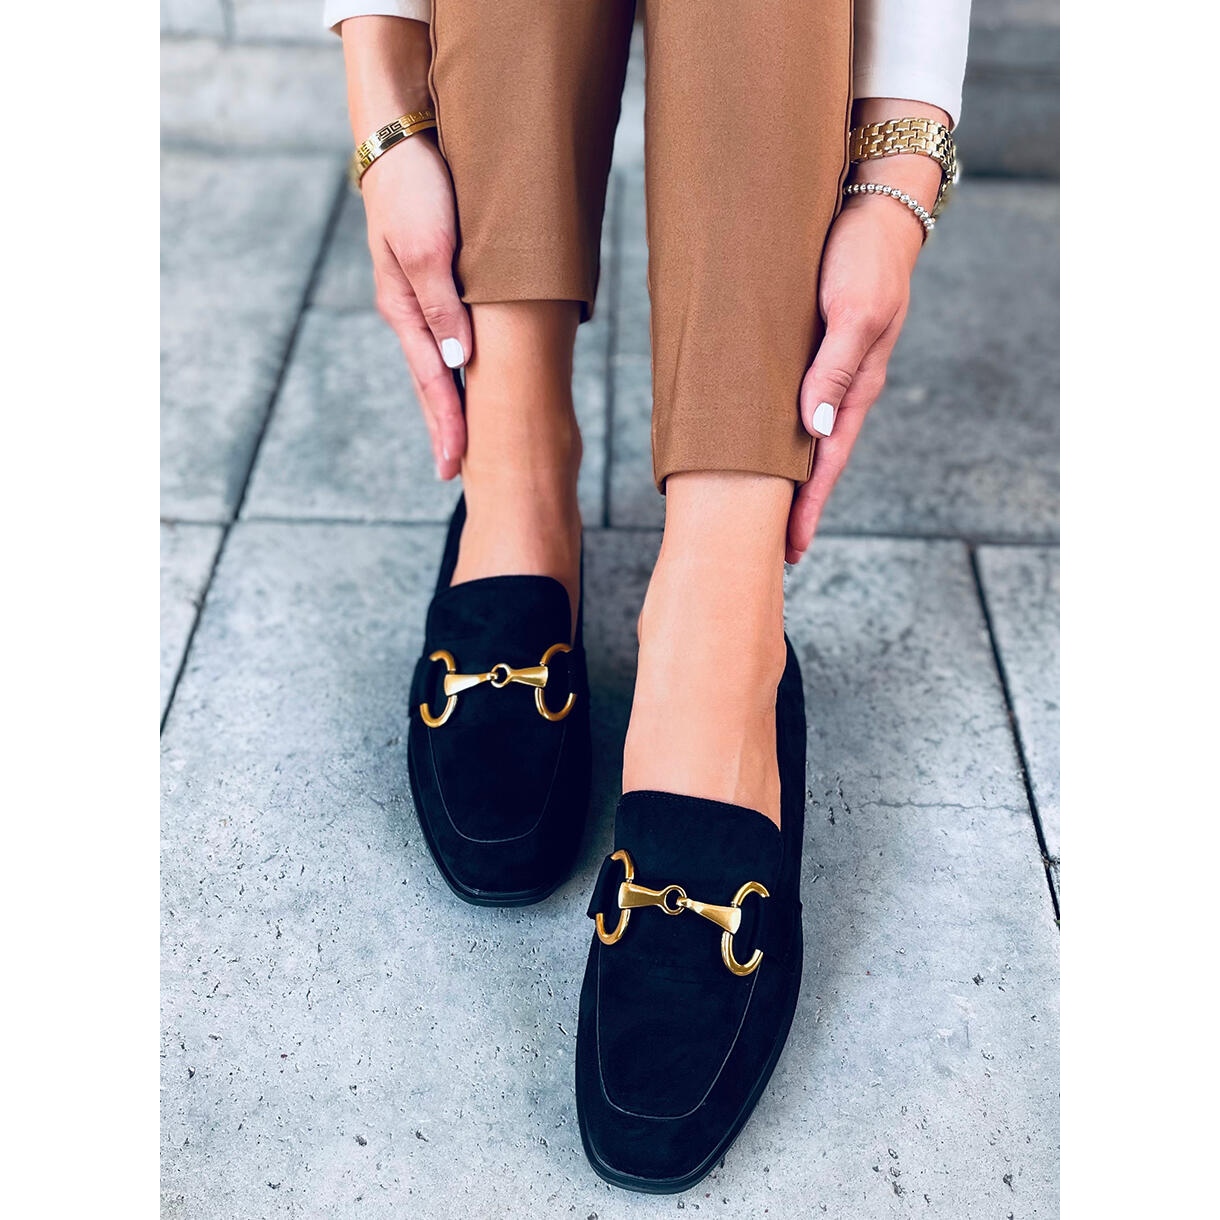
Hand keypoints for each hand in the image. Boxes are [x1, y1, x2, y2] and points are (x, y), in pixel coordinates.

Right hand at [362, 134, 471, 479]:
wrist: (401, 136)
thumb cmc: (416, 187)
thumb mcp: (428, 247)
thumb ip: (443, 306)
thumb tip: (456, 364)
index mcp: (406, 310)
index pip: (431, 383)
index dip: (446, 427)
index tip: (454, 469)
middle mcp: (410, 311)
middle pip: (431, 383)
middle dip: (443, 428)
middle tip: (455, 474)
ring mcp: (420, 297)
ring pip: (439, 362)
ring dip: (450, 402)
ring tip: (462, 441)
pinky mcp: (432, 279)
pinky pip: (447, 335)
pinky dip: (455, 367)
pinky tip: (462, 380)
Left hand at [786, 191, 923, 561]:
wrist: (874, 202)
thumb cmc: (865, 255)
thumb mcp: (854, 312)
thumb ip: (834, 370)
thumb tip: (816, 429)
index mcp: (855, 387)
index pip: (827, 463)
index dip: (807, 507)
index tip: (789, 549)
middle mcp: (838, 386)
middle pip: (812, 459)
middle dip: (792, 505)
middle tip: (767, 550)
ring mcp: (822, 369)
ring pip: (798, 434)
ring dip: (779, 472)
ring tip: (755, 510)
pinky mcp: (804, 347)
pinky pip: (784, 399)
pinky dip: (770, 430)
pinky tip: (752, 442)